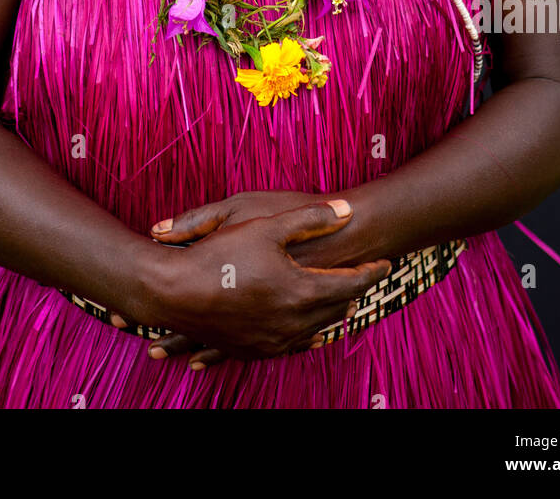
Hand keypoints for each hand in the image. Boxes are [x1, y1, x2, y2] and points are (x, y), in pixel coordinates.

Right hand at [138, 199, 390, 369]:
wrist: (175, 291)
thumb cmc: (220, 254)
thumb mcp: (268, 225)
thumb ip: (310, 218)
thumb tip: (347, 210)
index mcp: (301, 291)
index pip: (350, 283)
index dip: (369, 272)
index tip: (384, 262)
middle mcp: (292, 322)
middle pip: (335, 308)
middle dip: (352, 292)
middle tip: (365, 280)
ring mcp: (272, 340)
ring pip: (314, 329)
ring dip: (330, 313)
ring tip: (342, 303)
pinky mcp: (252, 349)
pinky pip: (289, 345)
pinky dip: (304, 334)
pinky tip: (308, 333)